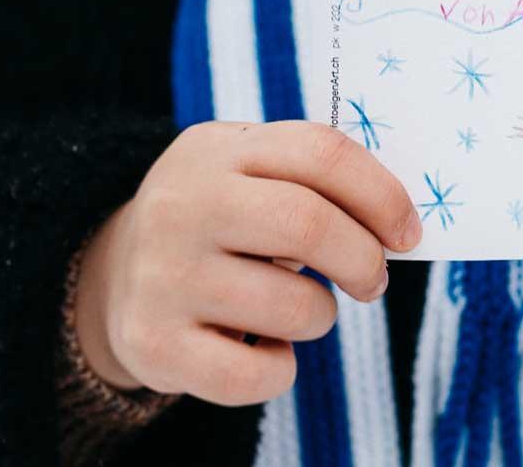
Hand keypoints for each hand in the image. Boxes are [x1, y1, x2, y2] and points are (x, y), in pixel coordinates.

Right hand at [74, 121, 420, 404]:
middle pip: (307, 224)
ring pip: (292, 306)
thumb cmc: (219, 219)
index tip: (407, 232)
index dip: (381, 194)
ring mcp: (163, 274)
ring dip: (321, 316)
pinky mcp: (153, 342)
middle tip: (373, 280)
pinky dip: (281, 370)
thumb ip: (313, 178)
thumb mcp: (247, 170)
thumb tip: (398, 222)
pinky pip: (256, 374)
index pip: (320, 152)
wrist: (115, 275)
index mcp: (217, 149)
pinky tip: (266, 350)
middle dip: (363, 259)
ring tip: (303, 310)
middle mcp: (183, 204)